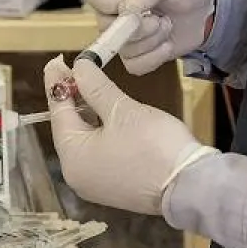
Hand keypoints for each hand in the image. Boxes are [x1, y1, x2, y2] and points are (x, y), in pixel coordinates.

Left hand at [43, 55, 215, 214]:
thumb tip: (78, 66)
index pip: (58, 112)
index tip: (56, 61)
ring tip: (91, 86)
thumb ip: (95, 87)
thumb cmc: (152, 145)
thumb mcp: (121, 109)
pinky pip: (98, 153)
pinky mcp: (113, 187)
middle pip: (69, 128)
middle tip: (77, 69)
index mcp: (72, 157)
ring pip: (85, 140)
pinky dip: (100, 132)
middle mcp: (76, 175)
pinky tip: (106, 114)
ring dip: (88, 114)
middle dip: (73, 98)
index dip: (57, 83)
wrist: (190, 185)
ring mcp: (95, 184)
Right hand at [83, 0, 215, 75]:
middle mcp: (108, 12)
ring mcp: (119, 36)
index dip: (119, 5)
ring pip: (124, 51)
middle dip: (142, 28)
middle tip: (161, 18)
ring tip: (167, 25)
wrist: (203, 6)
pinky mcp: (134, 55)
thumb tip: (126, 12)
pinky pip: (134, 66)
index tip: (144, 4)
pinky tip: (167, 44)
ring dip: (154, 41)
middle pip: (109, 30)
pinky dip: (156, 57)